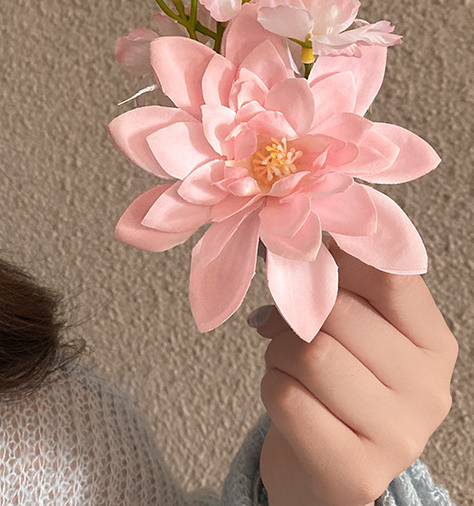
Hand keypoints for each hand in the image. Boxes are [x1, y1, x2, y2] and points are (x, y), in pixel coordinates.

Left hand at [253, 236, 457, 505]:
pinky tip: (289, 398)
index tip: (311, 262)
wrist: (319, 467)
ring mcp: (399, 437)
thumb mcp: (351, 328)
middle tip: (288, 327)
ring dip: (279, 351)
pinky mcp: (354, 470)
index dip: (337, 259)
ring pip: (311, 352)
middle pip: (339, 312)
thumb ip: (341, 281)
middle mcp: (429, 391)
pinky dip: (271, 387)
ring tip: (288, 364)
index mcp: (434, 344)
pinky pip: (287, 397)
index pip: (389, 274)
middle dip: (295, 314)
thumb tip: (304, 233)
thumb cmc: (333, 383)